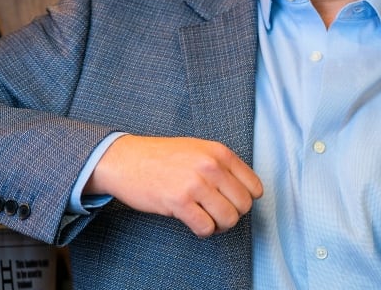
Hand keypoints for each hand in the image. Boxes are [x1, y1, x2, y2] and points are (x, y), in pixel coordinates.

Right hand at [85, 134, 262, 237]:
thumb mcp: (199, 149)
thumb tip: (244, 190)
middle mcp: (211, 166)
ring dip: (219, 225)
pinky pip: (206, 228)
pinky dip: (203, 231)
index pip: (254, 186)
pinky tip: (193, 222)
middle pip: (244, 205)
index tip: (233, 202)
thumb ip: (222, 165)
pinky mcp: (179, 202)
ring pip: (228, 219)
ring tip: (206, 219)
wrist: (126, 159)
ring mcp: (195, 184)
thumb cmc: (162, 156)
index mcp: (219, 152)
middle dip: (232, 214)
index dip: (246, 199)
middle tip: (217, 213)